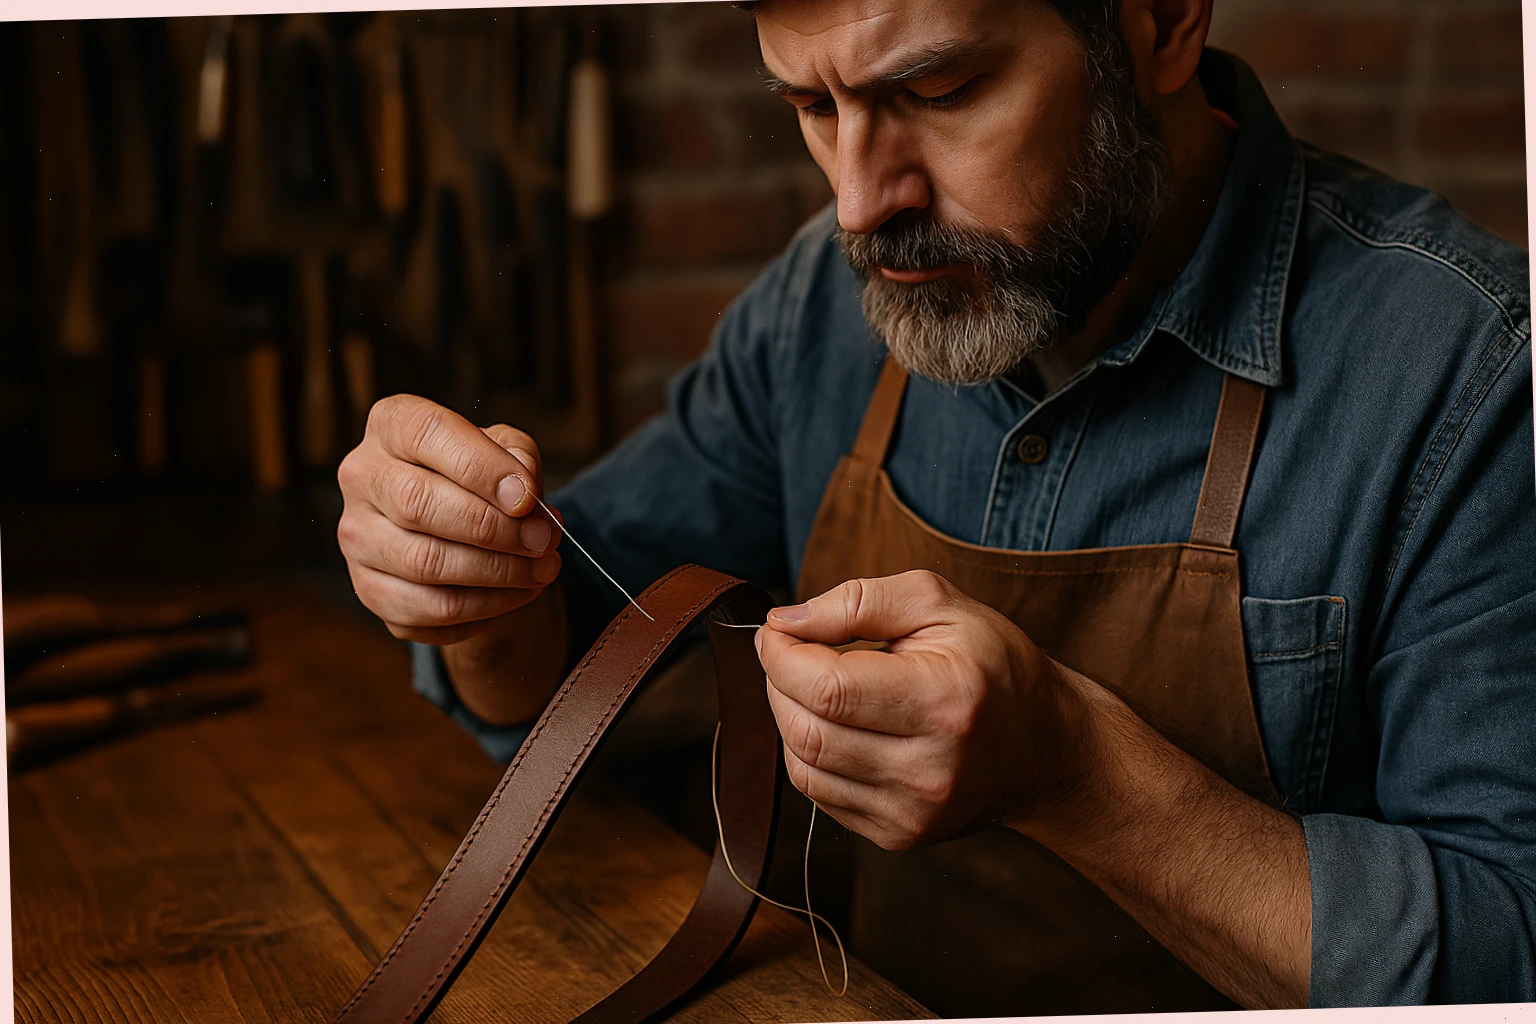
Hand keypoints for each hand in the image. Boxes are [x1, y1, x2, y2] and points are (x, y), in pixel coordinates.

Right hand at [337, 395, 562, 646]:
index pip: (425, 434)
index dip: (481, 467)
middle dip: (495, 529)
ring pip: (424, 564)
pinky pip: (428, 610)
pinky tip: (516, 593)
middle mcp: (361, 477)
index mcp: (390, 425)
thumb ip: (520, 459)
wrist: (461, 526)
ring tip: (542, 570)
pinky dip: (483, 608)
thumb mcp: (508, 449)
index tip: (527, 497)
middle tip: (543, 541)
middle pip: (416, 504)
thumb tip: (523, 496)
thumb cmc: (484, 477)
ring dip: (497, 573)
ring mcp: (357, 537)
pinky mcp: (370, 590)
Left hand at [755, 570, 1091, 849]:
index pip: (826, 688)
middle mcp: (929, 768)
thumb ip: (858, 601)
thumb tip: (785, 622)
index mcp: (944, 702)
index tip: (776, 631)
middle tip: (789, 653)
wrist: (1046, 746)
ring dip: (789, 718)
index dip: (782, 655)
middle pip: (807, 731)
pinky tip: (837, 725)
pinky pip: (820, 794)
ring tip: (814, 686)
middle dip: (779, 684)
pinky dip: (810, 753)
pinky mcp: (899, 835)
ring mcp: (914, 812)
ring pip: (804, 767)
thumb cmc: (992, 664)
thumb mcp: (939, 604)